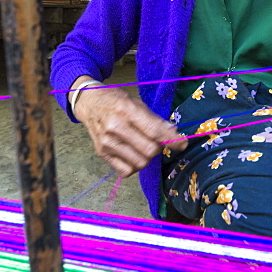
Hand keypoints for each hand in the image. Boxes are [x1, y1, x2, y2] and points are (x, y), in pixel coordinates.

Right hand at [71, 78, 186, 176]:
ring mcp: (107, 142)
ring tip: (144, 147)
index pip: (154, 131)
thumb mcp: (136, 102)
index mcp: (126, 110)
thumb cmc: (115, 100)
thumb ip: (154, 119)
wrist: (89, 103)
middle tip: (157, 141)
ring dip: (147, 157)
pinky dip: (134, 166)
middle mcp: (115, 127)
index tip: (182, 144)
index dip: (172, 140)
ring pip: (139, 163)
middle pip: (149, 150)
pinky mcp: (102, 153)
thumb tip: (173, 133)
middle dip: (159, 148)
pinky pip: (126, 170)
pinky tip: (133, 155)